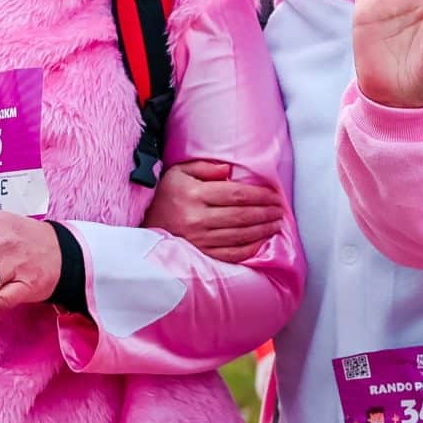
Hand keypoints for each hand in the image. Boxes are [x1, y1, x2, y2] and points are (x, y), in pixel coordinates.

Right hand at [145, 158, 285, 264]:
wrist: (142, 224)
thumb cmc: (165, 195)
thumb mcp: (179, 173)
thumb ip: (204, 168)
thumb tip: (229, 170)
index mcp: (194, 195)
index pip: (236, 194)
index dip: (260, 195)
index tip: (274, 195)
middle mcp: (197, 218)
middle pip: (242, 215)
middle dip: (266, 212)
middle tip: (279, 209)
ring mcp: (199, 240)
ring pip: (240, 235)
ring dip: (263, 229)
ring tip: (276, 223)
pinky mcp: (200, 255)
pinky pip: (231, 254)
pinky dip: (250, 248)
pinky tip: (261, 241)